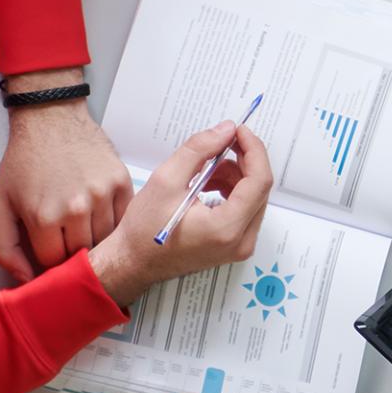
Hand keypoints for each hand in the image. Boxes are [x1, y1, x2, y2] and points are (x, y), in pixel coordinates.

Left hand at [0, 79, 133, 280]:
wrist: (51, 119)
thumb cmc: (24, 162)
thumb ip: (5, 250)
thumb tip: (27, 280)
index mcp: (44, 217)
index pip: (55, 262)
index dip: (49, 258)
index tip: (48, 247)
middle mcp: (77, 209)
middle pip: (83, 254)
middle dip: (72, 250)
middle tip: (65, 237)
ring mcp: (103, 195)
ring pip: (106, 240)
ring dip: (95, 238)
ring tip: (82, 225)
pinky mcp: (121, 182)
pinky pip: (124, 219)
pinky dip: (114, 222)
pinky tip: (100, 213)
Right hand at [87, 122, 272, 308]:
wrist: (132, 263)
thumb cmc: (143, 230)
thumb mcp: (167, 179)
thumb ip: (200, 150)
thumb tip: (227, 130)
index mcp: (226, 228)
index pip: (259, 181)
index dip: (253, 150)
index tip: (239, 131)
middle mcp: (240, 242)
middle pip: (259, 188)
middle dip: (243, 161)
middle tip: (221, 144)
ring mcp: (239, 247)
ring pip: (253, 197)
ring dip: (235, 175)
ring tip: (205, 169)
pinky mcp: (234, 246)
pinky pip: (245, 209)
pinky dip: (231, 190)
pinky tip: (207, 184)